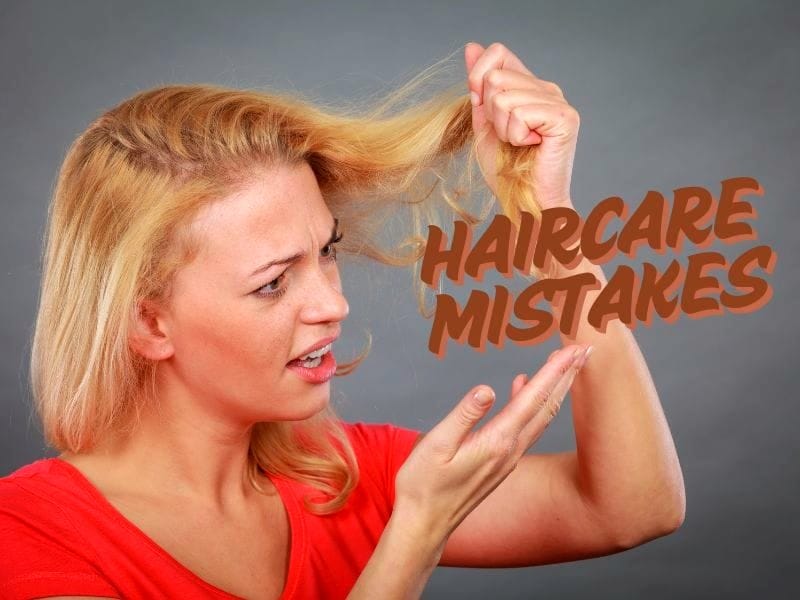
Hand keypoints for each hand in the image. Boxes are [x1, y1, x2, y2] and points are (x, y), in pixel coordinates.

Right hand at [393, 344, 590, 544]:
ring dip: (557, 389)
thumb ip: (464, 416)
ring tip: (566, 364)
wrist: (425, 525)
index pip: (533, 399)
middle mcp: (510, 450)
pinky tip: (522, 387)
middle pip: (548, 407)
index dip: (554, 371)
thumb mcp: (436, 446)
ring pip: (541, 417)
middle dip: (568, 376)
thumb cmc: (423, 486)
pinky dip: (532, 403)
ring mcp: (508, 459)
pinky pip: (527, 427)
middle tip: (587, 350)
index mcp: (497, 442)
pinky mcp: (501, 463)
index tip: (573, 349)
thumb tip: (488, 389)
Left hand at [465, 41, 579, 210]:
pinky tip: (531, 147)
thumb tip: (471, 47)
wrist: (525, 201)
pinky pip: (520, 113)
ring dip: (503, 129)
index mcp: (530, 86)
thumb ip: (479, 87)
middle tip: (508, 138)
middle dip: (490, 114)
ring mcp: (559, 101)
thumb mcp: (484, 123)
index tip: (482, 107)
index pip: (497, 53)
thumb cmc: (506, 169)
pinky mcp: (564, 118)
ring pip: (504, 98)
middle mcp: (547, 89)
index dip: (479, 78)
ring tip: (520, 145)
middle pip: (496, 77)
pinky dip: (516, 136)